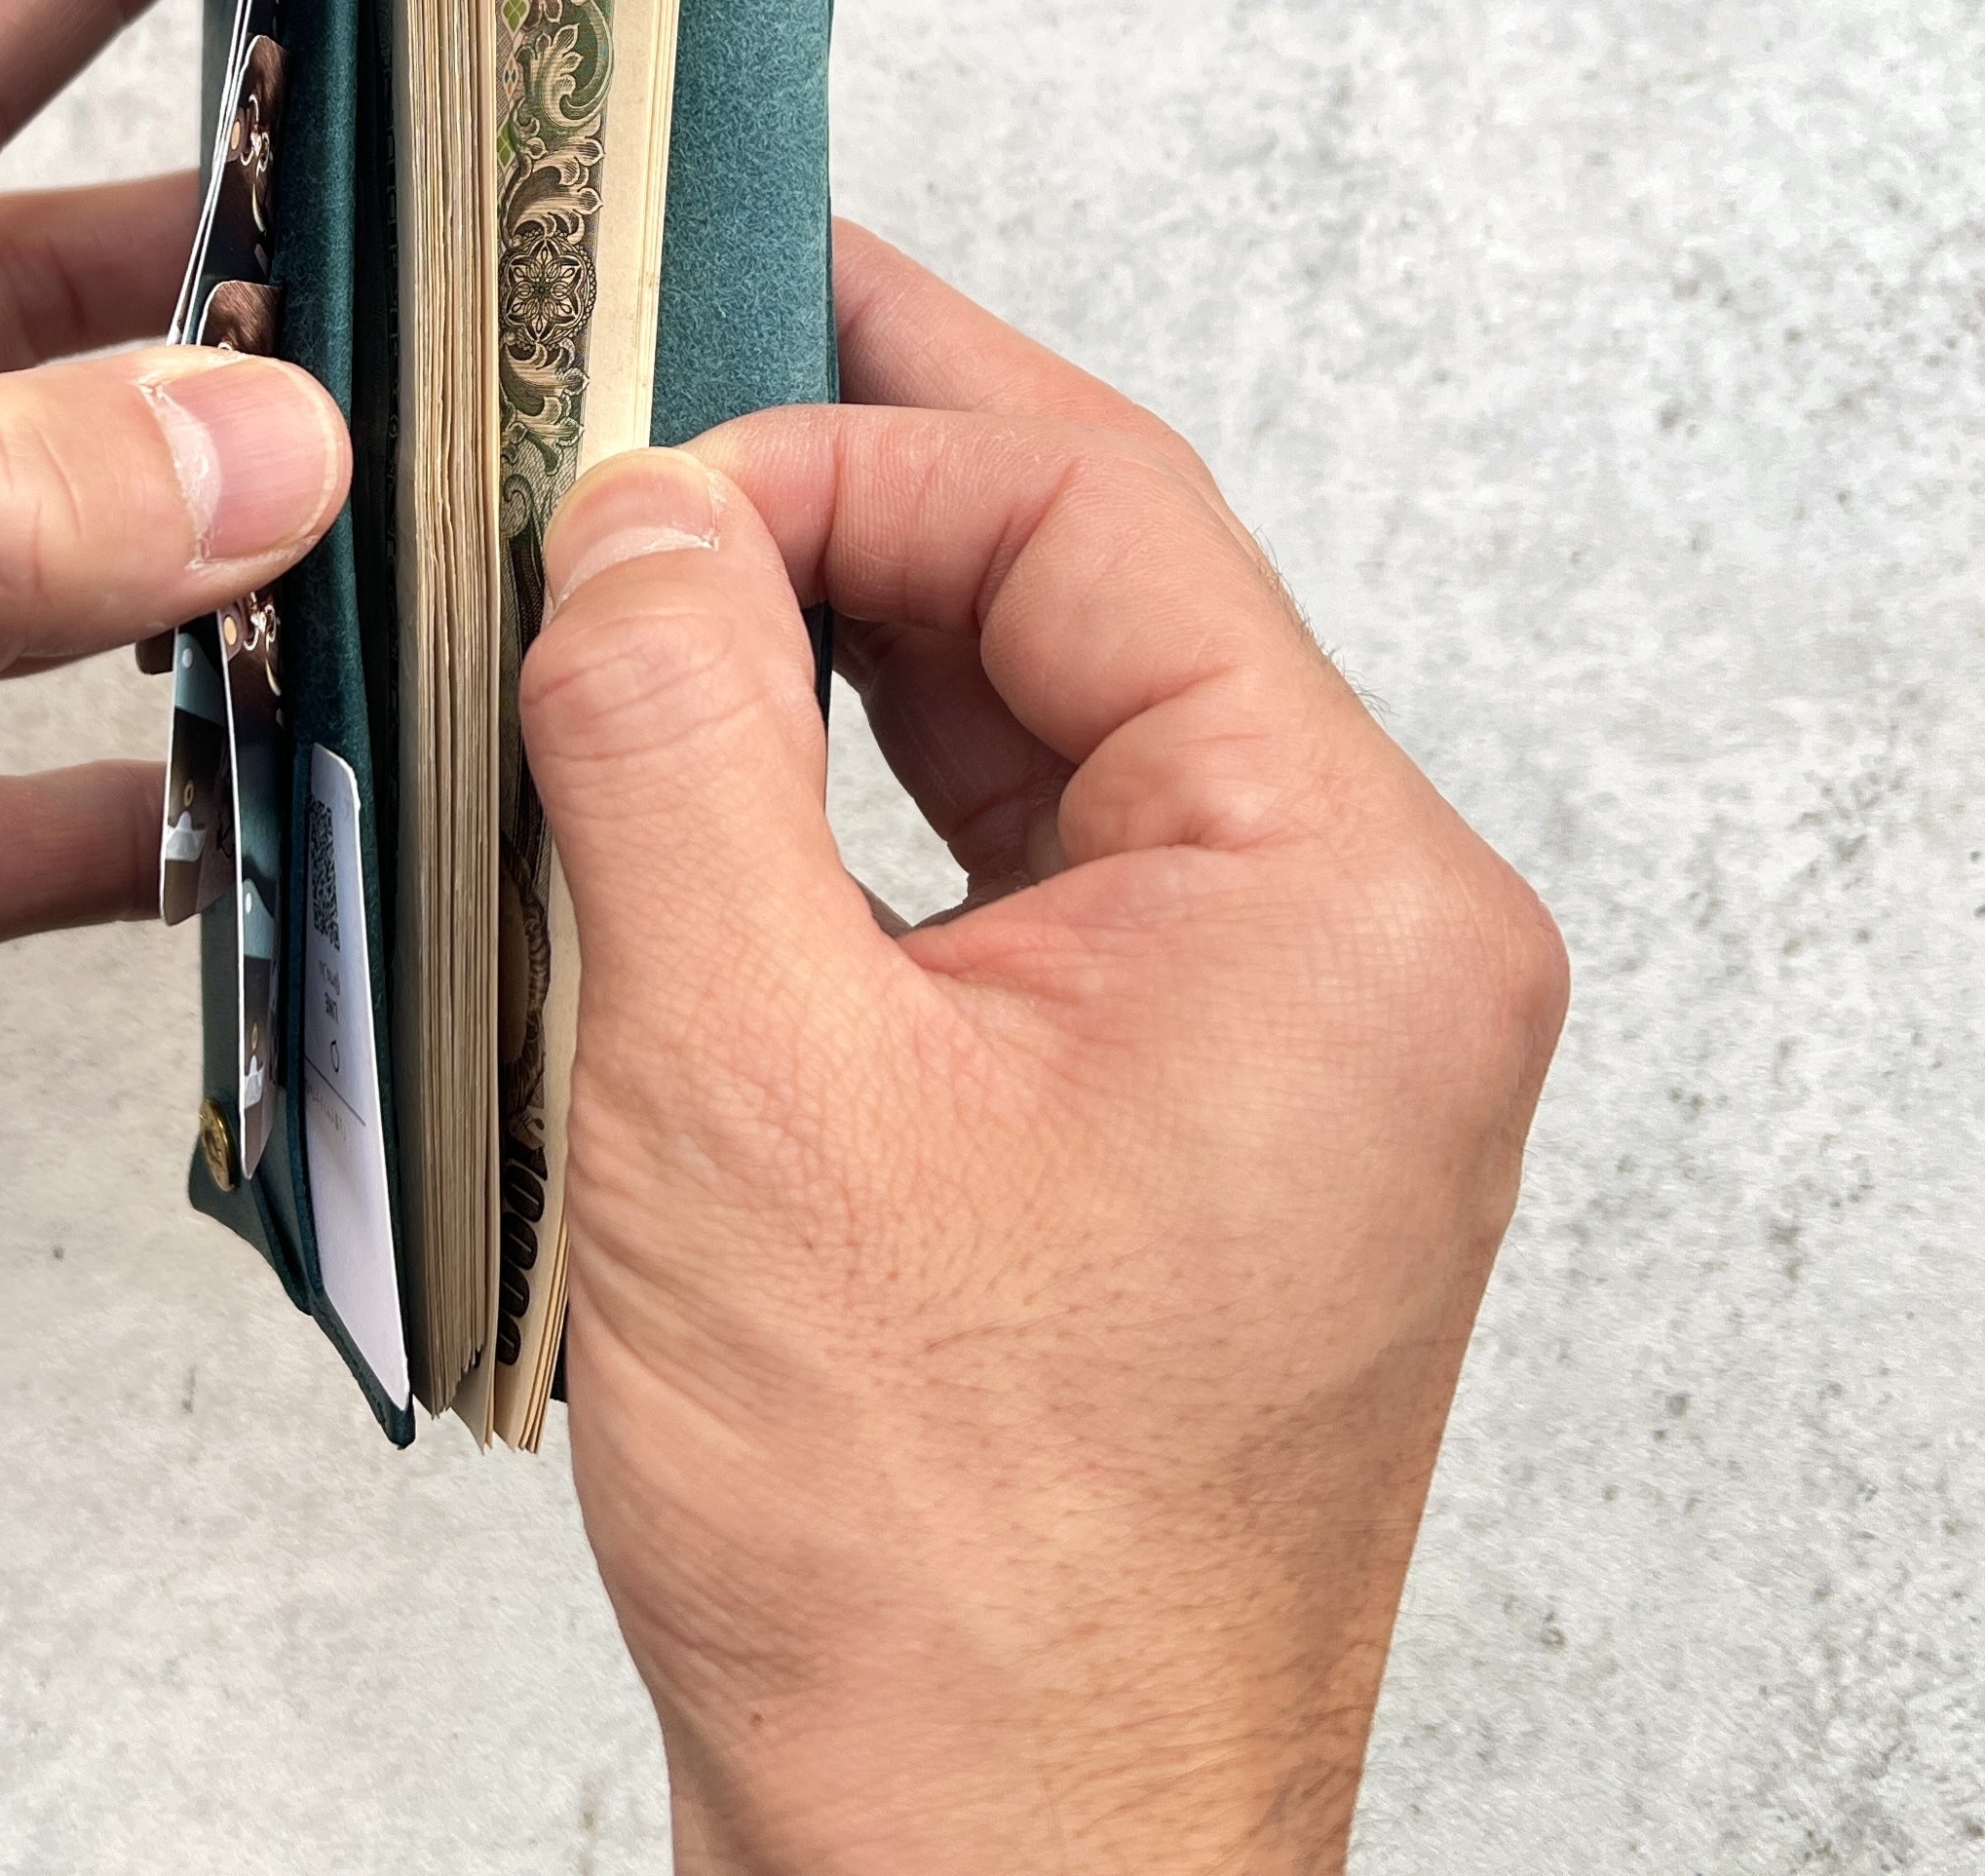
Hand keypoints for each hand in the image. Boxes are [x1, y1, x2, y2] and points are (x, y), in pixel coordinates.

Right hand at [520, 228, 1566, 1873]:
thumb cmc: (940, 1579)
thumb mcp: (737, 1079)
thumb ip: (674, 735)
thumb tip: (630, 515)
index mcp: (1343, 893)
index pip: (1091, 513)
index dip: (839, 435)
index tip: (629, 446)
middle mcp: (1355, 949)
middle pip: (1081, 600)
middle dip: (837, 499)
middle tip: (634, 405)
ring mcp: (1274, 1047)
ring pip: (1036, 737)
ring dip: (831, 651)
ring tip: (633, 575)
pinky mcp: (1173, 1131)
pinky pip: (1014, 881)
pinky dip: (851, 807)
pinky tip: (698, 783)